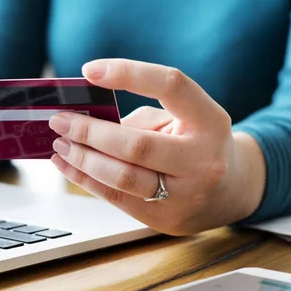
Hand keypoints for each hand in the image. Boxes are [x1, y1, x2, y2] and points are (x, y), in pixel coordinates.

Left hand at [49, 59, 265, 235]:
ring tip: (59, 144)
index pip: (172, 85)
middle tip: (59, 121)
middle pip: (137, 144)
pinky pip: (117, 198)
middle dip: (89, 132)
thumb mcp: (183, 120)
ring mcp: (186, 195)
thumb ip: (141, 117)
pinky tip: (69, 166)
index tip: (91, 70)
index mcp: (210, 121)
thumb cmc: (198, 144)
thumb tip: (86, 120)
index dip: (130, 74)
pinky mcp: (166, 219)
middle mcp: (203, 159)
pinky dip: (86, 180)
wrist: (230, 191)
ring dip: (82, 159)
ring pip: (122, 177)